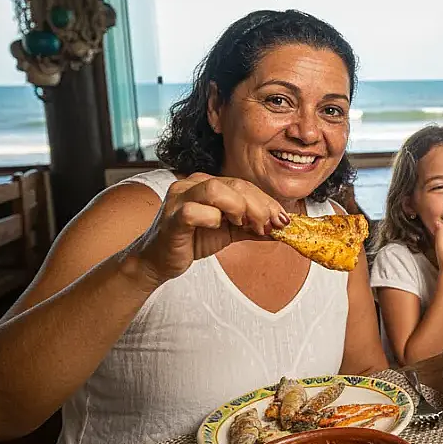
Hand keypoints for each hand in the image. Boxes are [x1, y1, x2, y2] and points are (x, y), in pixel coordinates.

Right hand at [134, 173, 286, 285]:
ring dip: (238, 208)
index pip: (245, 185)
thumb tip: (283, 228)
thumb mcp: (230, 231)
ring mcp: (180, 199)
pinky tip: (218, 228)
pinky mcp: (171, 219)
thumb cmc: (193, 240)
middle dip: (259, 206)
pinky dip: (212, 219)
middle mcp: (192, 185)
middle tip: (268, 226)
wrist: (159, 260)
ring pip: (215, 190)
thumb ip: (254, 227)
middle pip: (235, 185)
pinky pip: (194, 212)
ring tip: (243, 225)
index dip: (267, 202)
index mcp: (207, 183)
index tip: (283, 219)